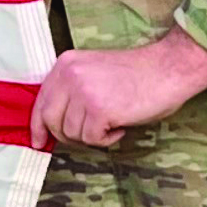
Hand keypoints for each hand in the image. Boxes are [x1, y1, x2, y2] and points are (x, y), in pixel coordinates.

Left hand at [30, 33, 206, 149]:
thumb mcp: (93, 71)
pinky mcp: (100, 109)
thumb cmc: (136, 74)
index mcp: (65, 64)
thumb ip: (72, 90)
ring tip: (113, 122)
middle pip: (51, 121)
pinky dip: (107, 139)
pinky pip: (92, 139)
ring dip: (93, 136)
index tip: (39, 142)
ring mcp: (84, 92)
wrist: (168, 68)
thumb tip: (53, 123)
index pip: (41, 101)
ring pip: (72, 133)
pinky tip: (121, 127)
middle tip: (89, 136)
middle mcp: (70, 76)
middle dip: (67, 136)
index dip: (38, 126)